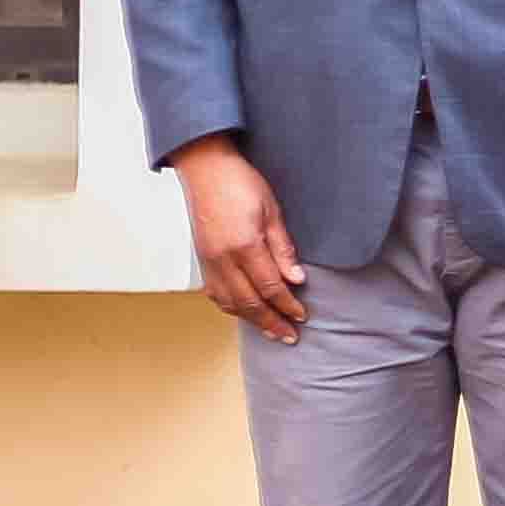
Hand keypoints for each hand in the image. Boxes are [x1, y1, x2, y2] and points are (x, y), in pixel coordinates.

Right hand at [167, 138, 307, 340]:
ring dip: (251, 320)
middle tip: (290, 336)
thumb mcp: (272, 212)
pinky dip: (231, 308)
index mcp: (244, 246)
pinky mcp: (202, 259)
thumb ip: (283, 249)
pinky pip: (215, 293)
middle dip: (271, 322)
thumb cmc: (241, 184)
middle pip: (249, 302)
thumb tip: (296, 279)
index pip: (270, 287)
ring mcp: (208, 261)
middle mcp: (222, 258)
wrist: (206, 169)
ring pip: (229, 302)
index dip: (287, 305)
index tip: (302, 316)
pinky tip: (244, 312)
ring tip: (271, 331)